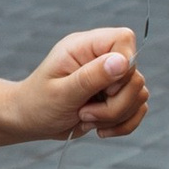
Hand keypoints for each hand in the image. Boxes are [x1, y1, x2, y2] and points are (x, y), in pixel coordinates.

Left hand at [16, 26, 146, 143]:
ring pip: (139, 94)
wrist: (29, 120)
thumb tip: (122, 62)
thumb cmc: (37, 103)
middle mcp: (100, 58)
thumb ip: (91, 76)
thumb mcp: (61, 92)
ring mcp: (110, 78)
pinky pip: (138, 109)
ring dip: (116, 116)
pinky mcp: (116, 97)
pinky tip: (100, 129)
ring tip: (85, 118)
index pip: (124, 39)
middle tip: (84, 112)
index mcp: (85, 46)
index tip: (103, 90)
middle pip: (135, 75)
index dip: (124, 67)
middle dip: (115, 104)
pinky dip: (123, 125)